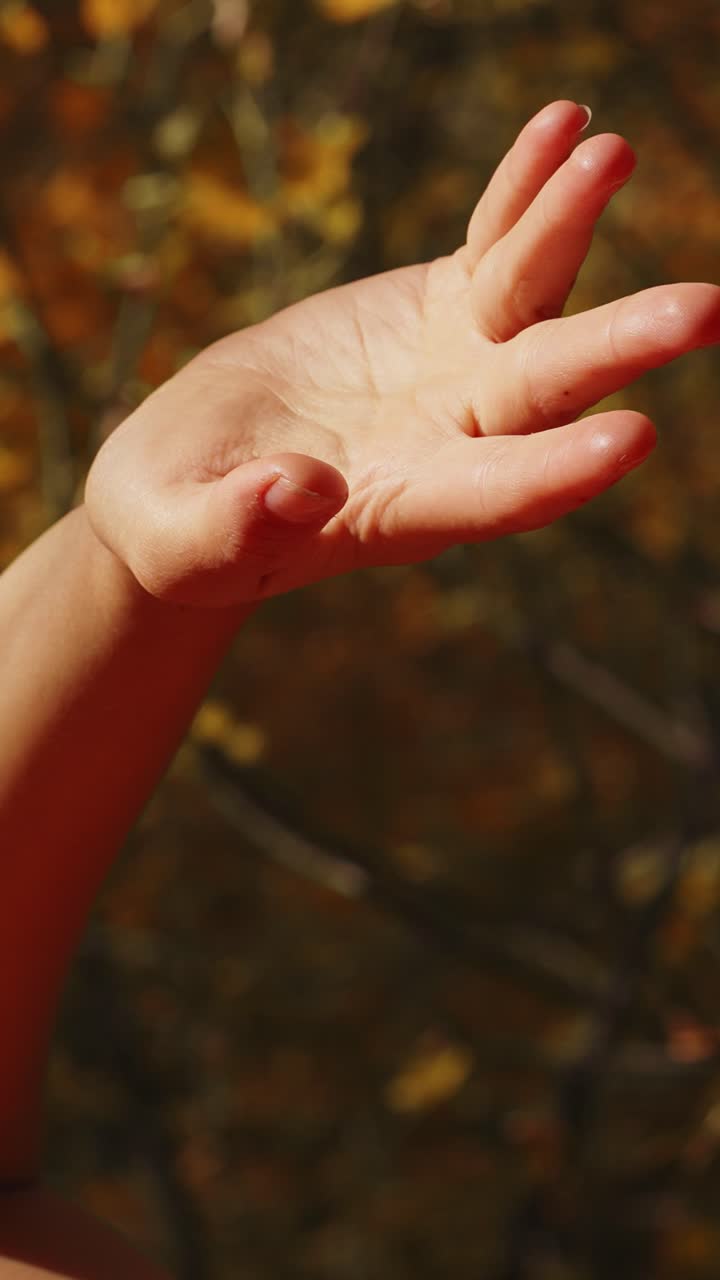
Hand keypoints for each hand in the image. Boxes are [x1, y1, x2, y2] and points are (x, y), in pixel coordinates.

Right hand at [86, 101, 719, 607]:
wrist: (197, 478)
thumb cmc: (183, 529)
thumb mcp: (183, 541)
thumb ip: (235, 525)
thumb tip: (299, 490)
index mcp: (402, 509)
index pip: (494, 496)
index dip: (558, 471)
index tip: (632, 438)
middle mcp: (453, 440)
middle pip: (544, 392)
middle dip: (618, 347)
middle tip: (703, 309)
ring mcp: (455, 371)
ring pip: (529, 298)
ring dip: (567, 228)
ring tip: (607, 152)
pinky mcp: (438, 313)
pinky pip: (491, 244)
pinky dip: (525, 192)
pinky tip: (564, 130)